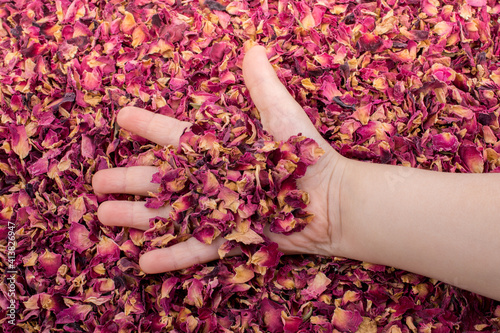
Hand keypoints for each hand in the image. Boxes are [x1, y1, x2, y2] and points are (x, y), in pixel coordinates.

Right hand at [92, 45, 347, 273]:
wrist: (333, 203)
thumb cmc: (309, 158)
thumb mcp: (283, 119)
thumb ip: (263, 88)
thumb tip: (252, 48)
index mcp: (221, 152)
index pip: (177, 136)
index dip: (149, 126)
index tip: (122, 117)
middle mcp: (214, 182)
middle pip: (163, 180)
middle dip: (129, 179)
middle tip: (97, 182)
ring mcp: (220, 212)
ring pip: (170, 215)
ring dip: (137, 217)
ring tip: (104, 216)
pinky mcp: (231, 239)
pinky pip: (197, 250)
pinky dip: (171, 257)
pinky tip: (142, 262)